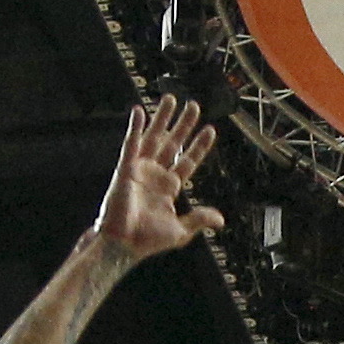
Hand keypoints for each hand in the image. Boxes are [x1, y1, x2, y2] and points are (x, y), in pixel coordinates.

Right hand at [91, 96, 224, 263]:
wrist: (124, 244)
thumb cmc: (147, 240)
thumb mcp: (180, 230)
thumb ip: (199, 219)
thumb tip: (220, 220)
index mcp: (169, 187)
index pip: (188, 160)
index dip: (199, 146)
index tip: (209, 130)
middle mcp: (155, 174)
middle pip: (173, 143)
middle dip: (183, 125)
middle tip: (193, 106)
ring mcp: (140, 169)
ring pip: (154, 137)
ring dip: (163, 118)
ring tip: (171, 99)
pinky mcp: (126, 168)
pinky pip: (131, 143)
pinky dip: (135, 126)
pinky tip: (140, 111)